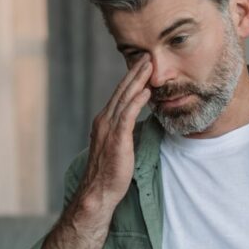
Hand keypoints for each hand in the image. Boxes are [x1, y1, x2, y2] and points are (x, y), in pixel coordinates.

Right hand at [75, 58, 152, 218]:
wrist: (98, 192)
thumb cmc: (109, 173)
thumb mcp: (117, 146)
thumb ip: (124, 132)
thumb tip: (135, 124)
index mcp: (104, 121)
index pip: (119, 95)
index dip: (131, 79)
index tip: (142, 65)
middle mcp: (104, 120)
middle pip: (122, 91)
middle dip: (135, 72)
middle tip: (147, 56)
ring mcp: (109, 128)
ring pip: (125, 98)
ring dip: (138, 81)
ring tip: (149, 66)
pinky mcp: (116, 138)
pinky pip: (127, 115)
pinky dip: (136, 101)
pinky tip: (146, 91)